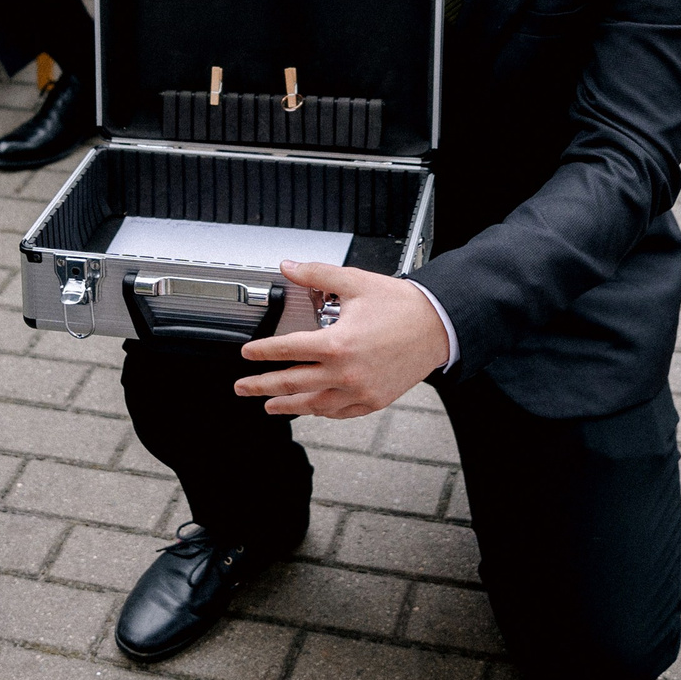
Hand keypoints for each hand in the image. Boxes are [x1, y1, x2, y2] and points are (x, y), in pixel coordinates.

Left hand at [236, 261, 451, 417]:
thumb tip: (289, 267)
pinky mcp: (373, 400)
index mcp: (337, 343)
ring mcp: (359, 390)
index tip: (247, 354)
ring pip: (313, 405)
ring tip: (269, 406)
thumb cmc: (400, 305)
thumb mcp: (354, 282)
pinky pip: (339, 413)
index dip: (262, 352)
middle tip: (242, 387)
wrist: (437, 325)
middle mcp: (346, 372)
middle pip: (292, 383)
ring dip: (287, 406)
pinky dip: (320, 412)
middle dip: (262, 386)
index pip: (287, 350)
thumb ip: (316, 274)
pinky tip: (310, 409)